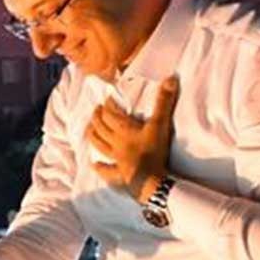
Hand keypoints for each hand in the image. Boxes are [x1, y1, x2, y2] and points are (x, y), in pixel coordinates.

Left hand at [87, 76, 179, 201]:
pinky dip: (100, 167)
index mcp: (123, 130)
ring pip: (99, 146)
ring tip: (89, 130)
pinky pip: (106, 170)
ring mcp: (116, 160)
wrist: (151, 181)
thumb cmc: (154, 152)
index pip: (110, 114)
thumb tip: (170, 78)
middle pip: (101, 128)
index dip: (108, 105)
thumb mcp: (160, 124)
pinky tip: (94, 165)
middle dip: (97, 117)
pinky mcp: (119, 174)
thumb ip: (164, 102)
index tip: (107, 99)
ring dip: (93, 136)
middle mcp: (116, 144)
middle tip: (96, 110)